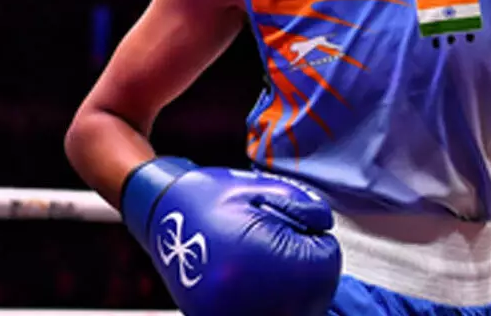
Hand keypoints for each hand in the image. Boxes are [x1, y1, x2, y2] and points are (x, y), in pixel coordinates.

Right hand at [121, 157, 341, 315]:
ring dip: (292, 289)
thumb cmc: (215, 196)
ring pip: (293, 310)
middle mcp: (245, 301)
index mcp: (263, 264)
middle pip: (314, 296)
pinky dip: (270, 300)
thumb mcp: (269, 188)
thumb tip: (324, 229)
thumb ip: (309, 208)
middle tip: (277, 242)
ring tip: (264, 260)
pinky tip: (253, 278)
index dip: (315, 240)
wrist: (163, 209)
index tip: (293, 227)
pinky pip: (266, 313)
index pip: (326, 267)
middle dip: (308, 269)